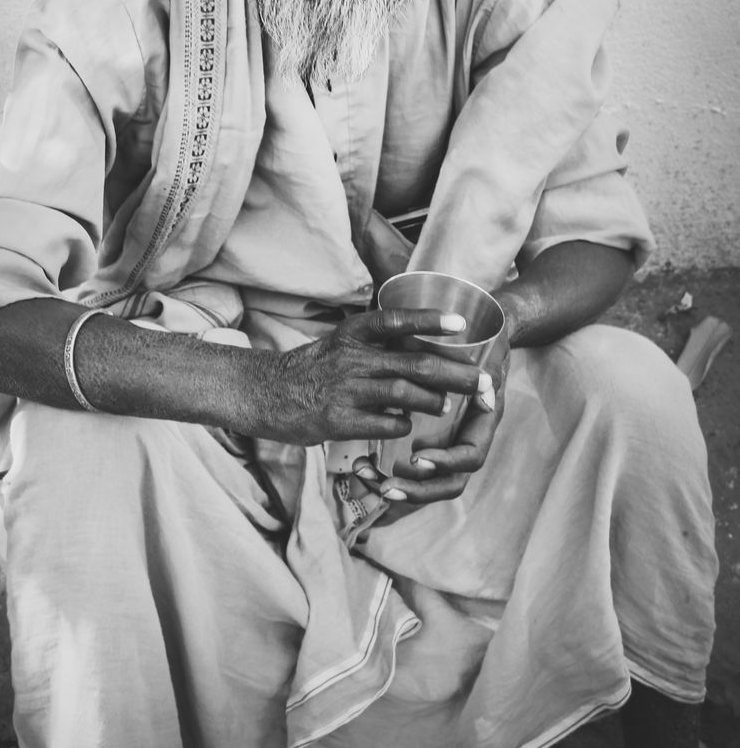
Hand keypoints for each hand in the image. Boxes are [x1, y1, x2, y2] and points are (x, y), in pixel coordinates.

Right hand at [251, 308, 487, 445]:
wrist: (265, 393)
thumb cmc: (312, 368)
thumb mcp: (341, 342)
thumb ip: (376, 342)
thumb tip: (421, 342)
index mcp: (353, 333)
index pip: (396, 320)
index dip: (430, 320)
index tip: (461, 323)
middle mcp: (351, 358)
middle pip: (414, 363)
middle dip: (454, 373)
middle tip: (483, 380)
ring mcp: (345, 389)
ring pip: (404, 393)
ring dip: (433, 401)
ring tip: (447, 405)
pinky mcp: (338, 420)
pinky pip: (384, 423)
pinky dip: (402, 425)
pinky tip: (408, 426)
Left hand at [353, 332, 509, 506]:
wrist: (481, 338)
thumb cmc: (479, 343)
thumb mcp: (473, 348)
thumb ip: (478, 369)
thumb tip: (484, 385)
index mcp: (483, 422)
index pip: (470, 457)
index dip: (446, 461)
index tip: (416, 457)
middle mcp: (469, 438)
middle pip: (450, 483)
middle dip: (418, 490)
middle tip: (386, 487)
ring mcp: (451, 444)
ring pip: (430, 482)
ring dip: (399, 486)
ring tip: (366, 476)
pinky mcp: (432, 443)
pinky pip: (414, 469)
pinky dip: (390, 471)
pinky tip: (363, 466)